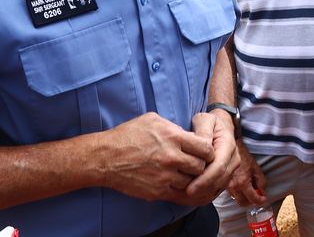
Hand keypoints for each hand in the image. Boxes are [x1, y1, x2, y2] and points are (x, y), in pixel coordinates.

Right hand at [98, 112, 214, 203]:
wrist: (105, 158)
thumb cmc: (128, 135)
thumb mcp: (153, 120)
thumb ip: (174, 127)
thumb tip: (190, 134)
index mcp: (173, 138)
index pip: (206, 148)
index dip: (208, 151)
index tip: (203, 152)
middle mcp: (171, 158)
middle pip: (201, 166)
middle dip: (201, 165)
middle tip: (195, 163)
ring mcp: (164, 176)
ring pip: (192, 181)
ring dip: (190, 178)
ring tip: (184, 173)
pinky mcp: (157, 191)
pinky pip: (179, 193)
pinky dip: (181, 189)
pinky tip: (177, 182)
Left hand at [183, 111, 239, 203]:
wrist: (220, 126)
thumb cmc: (209, 123)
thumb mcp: (204, 120)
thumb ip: (203, 131)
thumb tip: (201, 144)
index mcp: (228, 145)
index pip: (219, 167)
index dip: (204, 180)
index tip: (189, 188)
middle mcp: (233, 158)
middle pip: (220, 180)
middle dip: (202, 190)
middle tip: (183, 198)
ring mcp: (232, 168)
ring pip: (219, 186)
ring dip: (203, 194)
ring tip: (184, 199)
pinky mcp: (227, 174)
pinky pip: (218, 188)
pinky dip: (205, 195)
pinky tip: (191, 198)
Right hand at [226, 141, 267, 207]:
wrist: (231, 150)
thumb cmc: (243, 156)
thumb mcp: (256, 168)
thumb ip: (261, 181)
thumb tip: (263, 191)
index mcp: (243, 182)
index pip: (253, 199)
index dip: (261, 200)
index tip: (264, 198)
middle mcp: (234, 187)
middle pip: (243, 203)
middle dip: (251, 202)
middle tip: (257, 197)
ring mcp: (227, 187)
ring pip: (237, 199)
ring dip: (244, 198)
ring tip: (250, 191)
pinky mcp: (224, 185)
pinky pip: (232, 194)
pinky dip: (238, 194)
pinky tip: (242, 187)